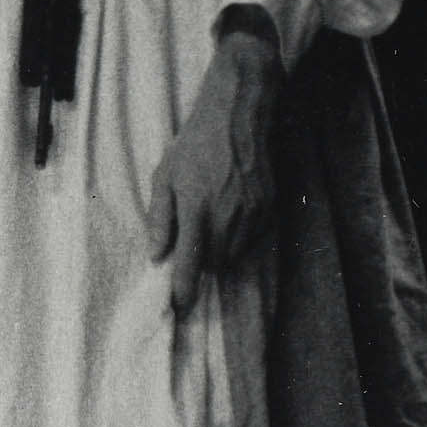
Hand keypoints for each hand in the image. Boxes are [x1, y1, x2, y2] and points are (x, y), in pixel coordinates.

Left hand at [149, 24, 281, 316]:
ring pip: (236, 255)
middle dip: (201, 266)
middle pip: (215, 264)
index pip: (189, 264)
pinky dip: (240, 238)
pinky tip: (230, 216)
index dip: (183, 290)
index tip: (179, 307)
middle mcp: (228, 218)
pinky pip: (254, 239)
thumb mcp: (164, 179)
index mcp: (196, 212)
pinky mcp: (271, 209)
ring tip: (210, 227)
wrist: (239, 120)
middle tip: (190, 250)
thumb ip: (160, 220)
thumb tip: (156, 255)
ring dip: (221, 254)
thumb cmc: (194, 147)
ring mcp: (253, 215)